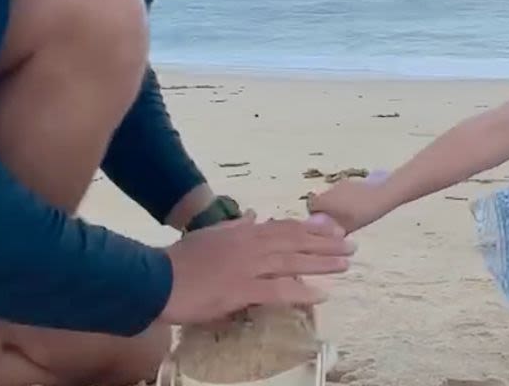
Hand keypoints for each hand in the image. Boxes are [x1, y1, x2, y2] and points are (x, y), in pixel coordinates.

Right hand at [159, 213, 354, 325]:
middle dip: (326, 244)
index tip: (333, 231)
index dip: (312, 230)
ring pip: (294, 262)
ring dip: (322, 263)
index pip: (285, 227)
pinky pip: (279, 290)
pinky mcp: (241, 289)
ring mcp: (248, 266)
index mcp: (244, 232)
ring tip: (345, 265)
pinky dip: (302, 291)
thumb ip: (235, 226)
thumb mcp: (211, 234)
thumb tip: (252, 215)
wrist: (156, 278)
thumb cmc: (181, 259)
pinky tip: (321, 294)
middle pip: (296, 241)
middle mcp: (251, 244)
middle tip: (352, 247)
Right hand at [306, 179, 392, 234]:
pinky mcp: (351, 182)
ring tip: (349, 215)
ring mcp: (341, 184)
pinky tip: (357, 207)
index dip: (315, 215)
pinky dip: (345, 199)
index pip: (310, 206)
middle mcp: (330, 190)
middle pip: (321, 201)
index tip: (323, 224)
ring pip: (332, 196)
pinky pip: (342, 192)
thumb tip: (326, 239)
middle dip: (326, 211)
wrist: (383, 194)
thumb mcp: (348, 227)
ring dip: (336, 205)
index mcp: (326, 200)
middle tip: (336, 222)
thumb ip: (334, 231)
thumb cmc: (364, 212)